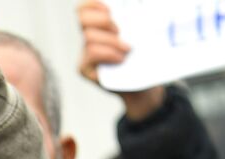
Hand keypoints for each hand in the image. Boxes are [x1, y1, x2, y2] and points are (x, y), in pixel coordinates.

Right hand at [75, 0, 163, 120]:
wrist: (141, 85)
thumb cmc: (141, 58)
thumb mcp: (137, 37)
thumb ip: (129, 22)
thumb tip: (135, 7)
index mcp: (99, 25)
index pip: (84, 8)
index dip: (93, 3)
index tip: (111, 10)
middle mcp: (88, 36)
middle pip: (82, 18)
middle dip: (103, 21)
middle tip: (120, 31)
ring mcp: (84, 52)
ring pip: (89, 37)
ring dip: (112, 41)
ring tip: (128, 49)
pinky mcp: (84, 68)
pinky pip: (91, 53)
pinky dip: (108, 53)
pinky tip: (121, 59)